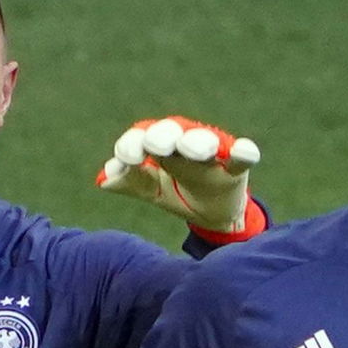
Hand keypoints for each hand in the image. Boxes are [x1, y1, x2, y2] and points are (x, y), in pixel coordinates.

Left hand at [96, 116, 263, 239]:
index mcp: (159, 146)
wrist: (210, 215)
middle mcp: (184, 143)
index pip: (141, 138)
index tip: (128, 159)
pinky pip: (242, 156)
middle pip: (171, 131)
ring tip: (199, 151)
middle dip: (163, 137)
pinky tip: (244, 151)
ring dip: (199, 144)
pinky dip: (244, 152)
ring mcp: (212, 154)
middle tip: (157, 148)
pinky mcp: (236, 168)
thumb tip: (103, 180)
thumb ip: (131, 182)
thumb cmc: (176, 192)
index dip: (133, 146)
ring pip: (204, 141)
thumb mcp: (151, 191)